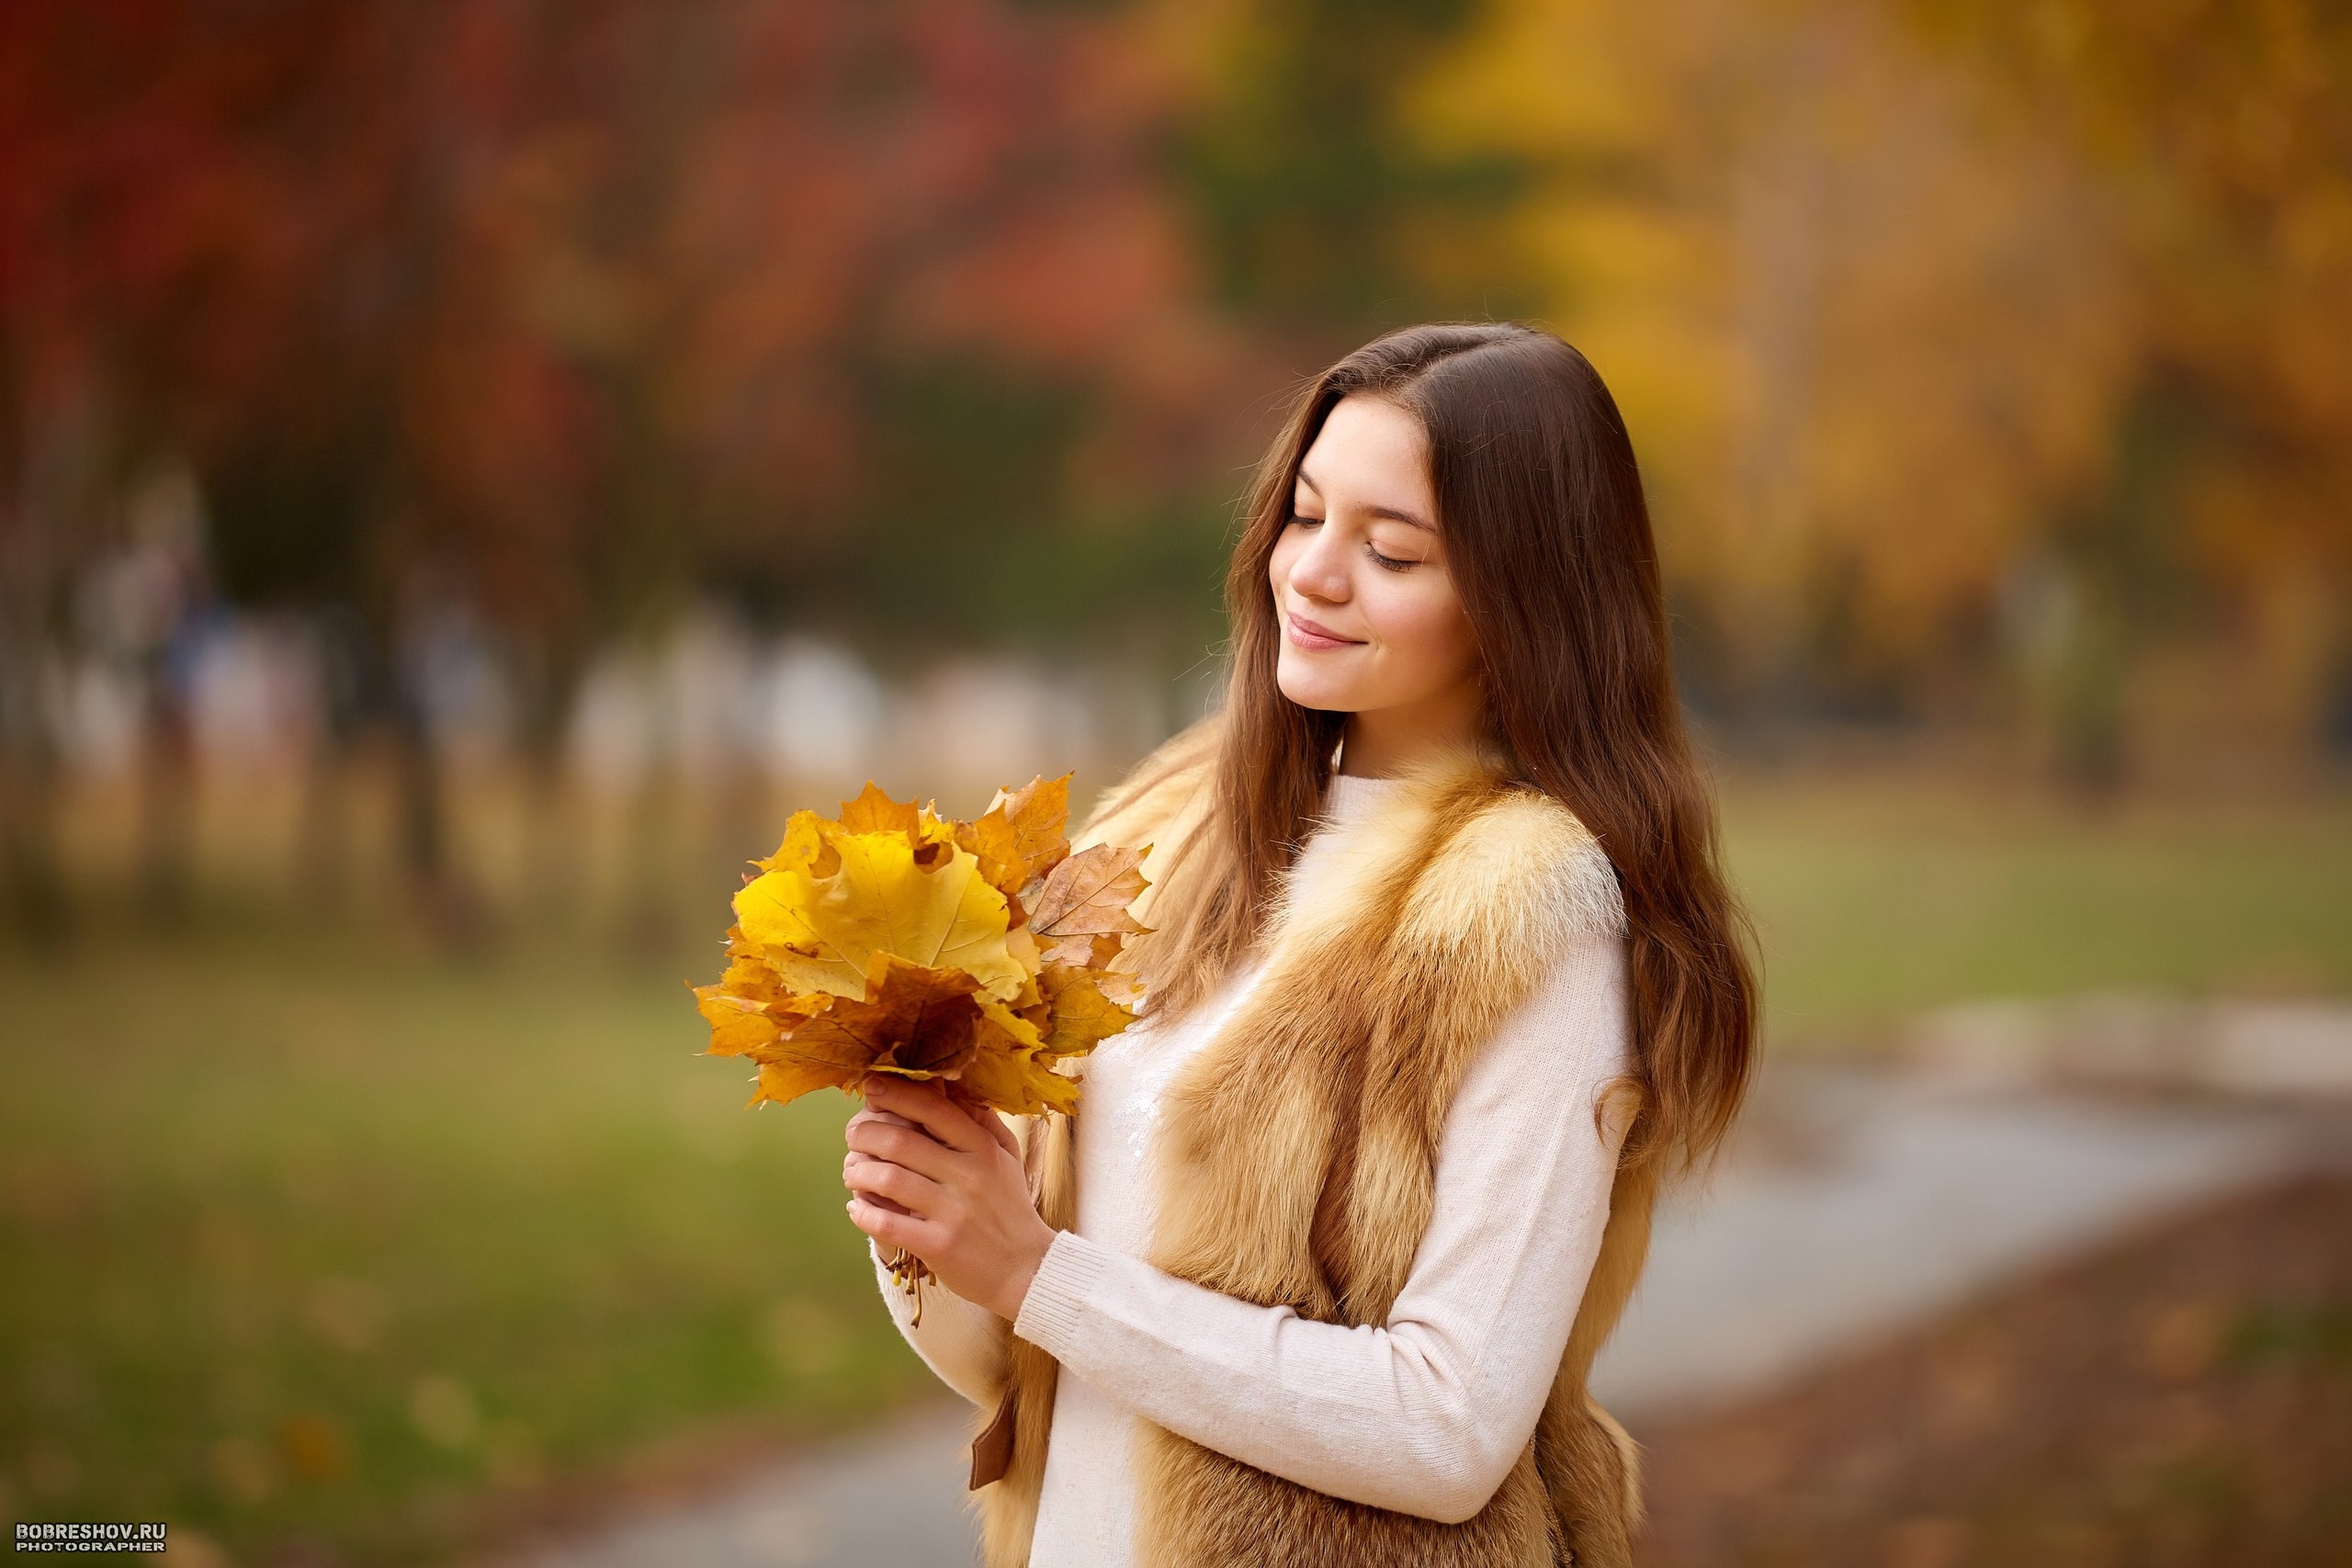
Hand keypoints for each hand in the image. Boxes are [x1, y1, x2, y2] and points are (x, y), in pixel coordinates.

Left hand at [843, 1075, 1055, 1321]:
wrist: (1027, 1269)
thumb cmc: (1010, 1206)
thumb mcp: (1006, 1156)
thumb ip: (981, 1119)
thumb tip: (950, 1084)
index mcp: (982, 1148)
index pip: (933, 1109)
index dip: (896, 1093)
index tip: (872, 1086)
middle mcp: (968, 1176)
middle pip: (899, 1142)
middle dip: (864, 1134)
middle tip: (853, 1135)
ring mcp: (953, 1212)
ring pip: (888, 1180)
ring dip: (858, 1172)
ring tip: (853, 1172)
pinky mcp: (939, 1246)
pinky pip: (887, 1224)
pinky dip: (863, 1213)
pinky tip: (856, 1207)